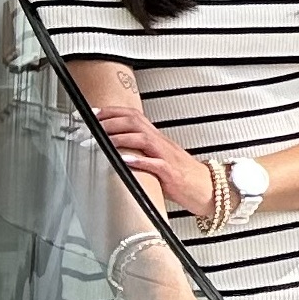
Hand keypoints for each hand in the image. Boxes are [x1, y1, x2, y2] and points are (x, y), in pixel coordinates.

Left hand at [95, 102, 215, 219]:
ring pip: (143, 138)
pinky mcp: (171, 173)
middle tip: (90, 124)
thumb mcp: (159, 158)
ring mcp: (167, 157)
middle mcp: (162, 143)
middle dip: (111, 120)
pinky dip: (138, 160)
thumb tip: (114, 150)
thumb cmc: (182, 176)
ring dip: (120, 137)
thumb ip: (141, 151)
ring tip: (102, 139)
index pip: (134, 116)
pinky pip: (155, 163)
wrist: (208, 188)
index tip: (93, 112)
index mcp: (158, 139)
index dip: (113, 111)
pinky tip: (124, 159)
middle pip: (136, 122)